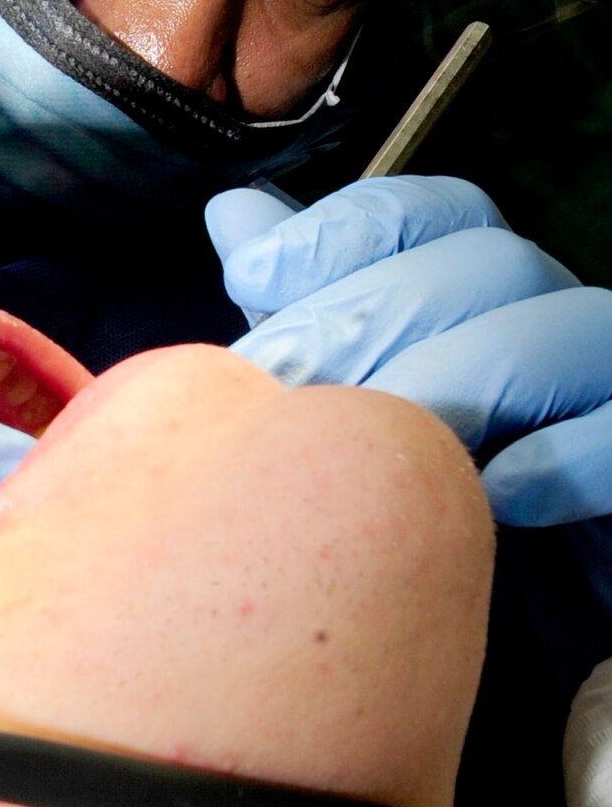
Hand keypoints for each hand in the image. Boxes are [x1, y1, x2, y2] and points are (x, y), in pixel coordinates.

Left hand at [206, 177, 611, 525]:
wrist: (517, 594)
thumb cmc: (421, 488)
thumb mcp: (344, 391)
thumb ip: (305, 307)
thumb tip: (232, 215)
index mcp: (481, 282)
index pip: (430, 212)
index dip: (341, 231)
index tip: (249, 279)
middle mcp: (551, 310)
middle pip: (482, 262)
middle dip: (368, 317)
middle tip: (282, 387)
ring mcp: (606, 376)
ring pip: (560, 327)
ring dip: (455, 376)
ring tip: (375, 435)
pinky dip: (560, 457)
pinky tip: (491, 492)